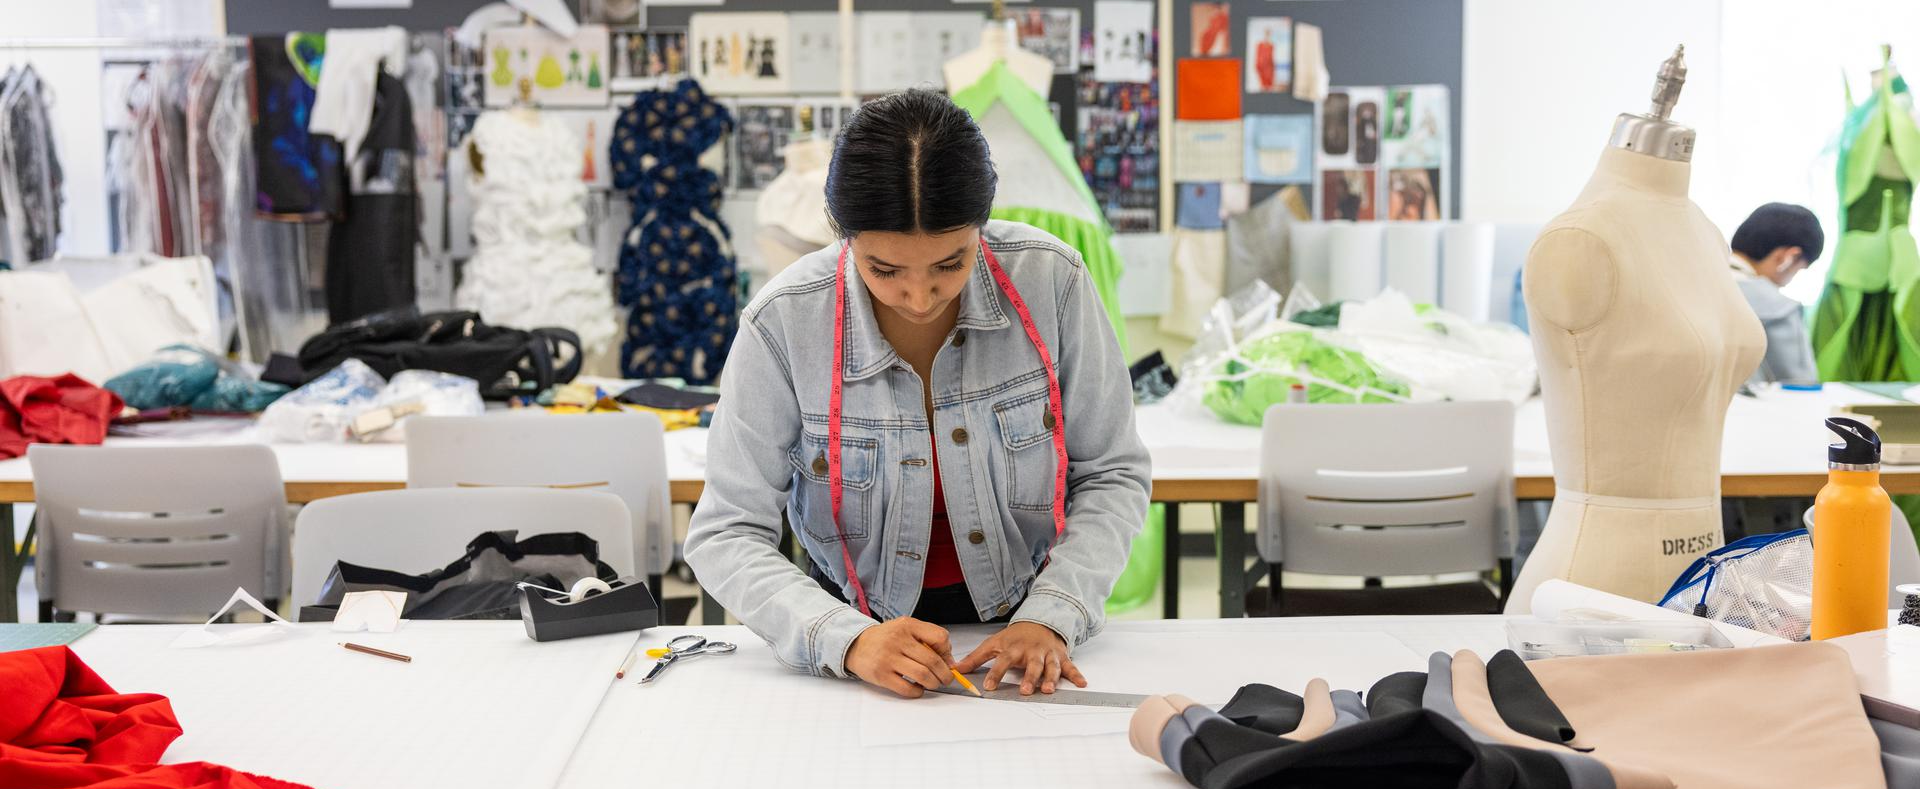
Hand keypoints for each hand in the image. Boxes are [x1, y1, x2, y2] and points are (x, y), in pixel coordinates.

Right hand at [845, 617, 953, 697]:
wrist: (856, 645)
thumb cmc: (886, 638)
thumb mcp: (906, 628)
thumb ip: (927, 638)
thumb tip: (949, 661)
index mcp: (907, 625)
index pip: (939, 637)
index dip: (947, 652)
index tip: (946, 660)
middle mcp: (898, 640)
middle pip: (933, 660)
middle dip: (944, 674)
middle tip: (946, 678)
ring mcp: (888, 658)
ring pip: (923, 675)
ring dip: (933, 683)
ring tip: (932, 683)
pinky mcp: (881, 675)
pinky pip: (907, 688)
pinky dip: (918, 691)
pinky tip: (918, 688)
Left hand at [953, 622, 1086, 694]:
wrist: (1039, 622)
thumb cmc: (1015, 637)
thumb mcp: (994, 644)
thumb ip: (975, 658)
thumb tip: (956, 669)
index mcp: (1014, 649)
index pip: (1003, 661)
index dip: (996, 673)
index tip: (989, 687)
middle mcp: (1032, 652)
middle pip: (1031, 665)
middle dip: (1029, 678)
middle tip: (1025, 691)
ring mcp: (1048, 654)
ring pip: (1050, 667)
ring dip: (1051, 678)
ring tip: (1048, 690)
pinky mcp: (1061, 657)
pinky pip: (1070, 667)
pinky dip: (1077, 675)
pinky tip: (1082, 683)